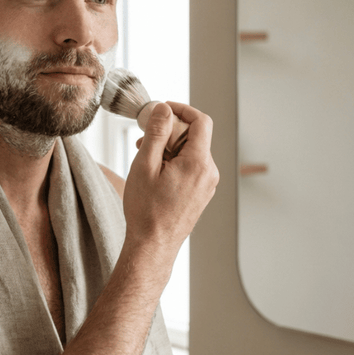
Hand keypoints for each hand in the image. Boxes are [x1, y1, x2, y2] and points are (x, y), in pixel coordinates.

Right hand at [123, 101, 218, 256]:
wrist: (152, 245)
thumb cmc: (146, 209)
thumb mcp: (145, 164)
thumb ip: (157, 132)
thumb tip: (163, 109)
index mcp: (198, 163)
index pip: (201, 121)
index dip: (182, 109)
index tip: (162, 109)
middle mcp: (209, 172)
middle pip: (195, 136)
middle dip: (169, 130)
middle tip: (144, 137)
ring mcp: (207, 184)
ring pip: (191, 151)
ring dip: (169, 147)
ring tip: (145, 157)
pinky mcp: (201, 193)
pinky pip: (191, 166)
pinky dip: (174, 161)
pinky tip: (154, 171)